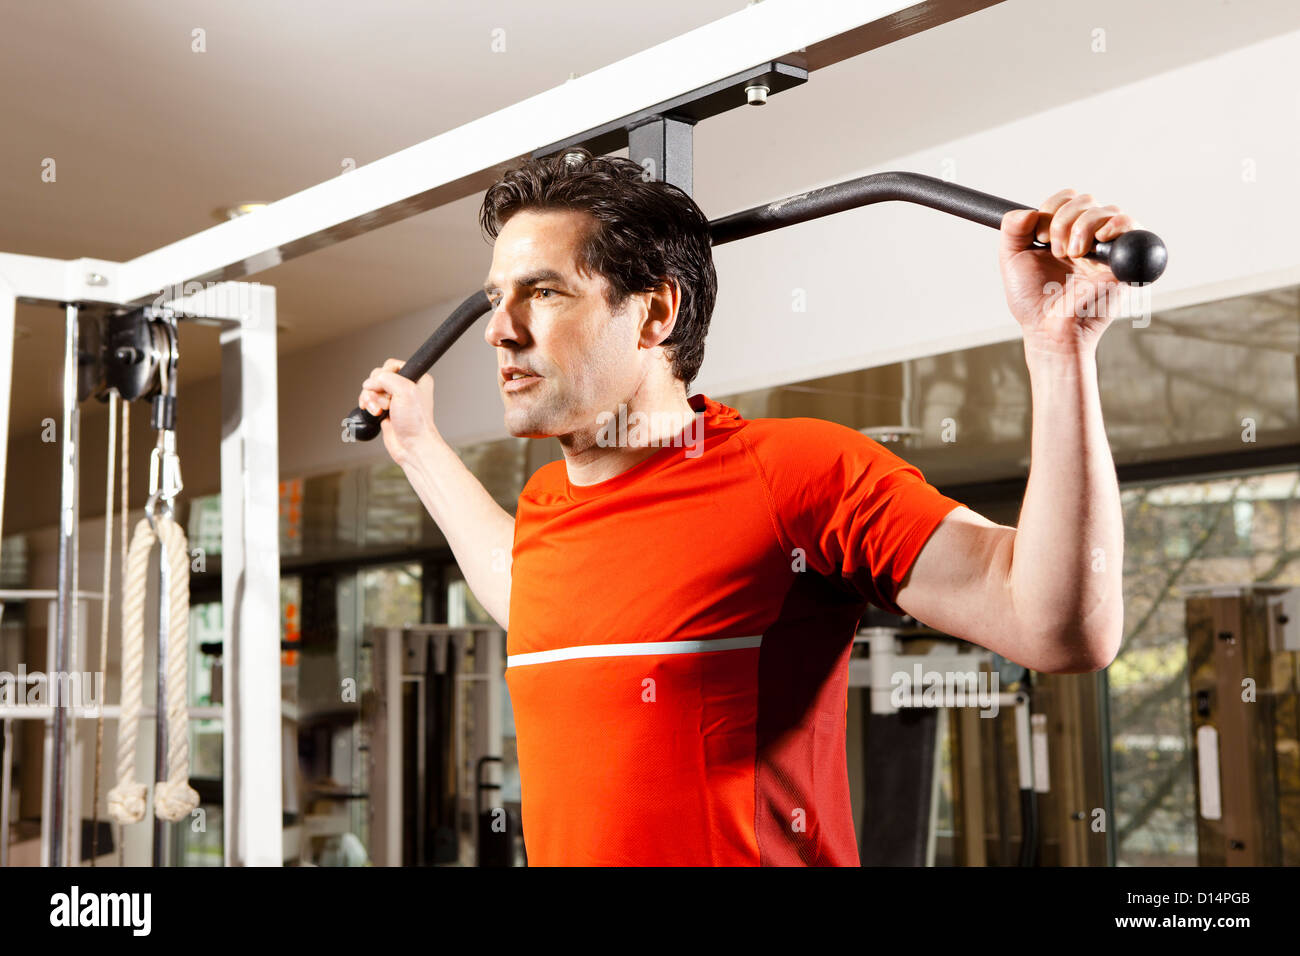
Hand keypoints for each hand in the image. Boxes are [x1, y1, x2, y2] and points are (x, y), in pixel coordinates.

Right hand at [357, 358, 437, 465]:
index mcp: (417, 377)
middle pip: (378, 377)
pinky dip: (367, 405)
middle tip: (386, 403)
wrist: (412, 445)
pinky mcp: (385, 409)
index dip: (384, 375)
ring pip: (371, 389)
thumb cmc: (416, 422)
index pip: (391, 365)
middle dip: (376, 390)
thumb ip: (386, 378)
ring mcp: (394, 398)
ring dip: (371, 399)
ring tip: (379, 410)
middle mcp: (406, 386)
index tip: (386, 388)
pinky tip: (374, 413)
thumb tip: (370, 382)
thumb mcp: (405, 391)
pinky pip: (369, 400)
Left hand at [998, 189, 1141, 355]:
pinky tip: (1100, 239)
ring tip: (1073, 255)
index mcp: (1063, 233)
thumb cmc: (1033, 301)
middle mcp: (1087, 237)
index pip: (1065, 199)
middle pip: (1085, 200)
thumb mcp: (1012, 260)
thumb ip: (1011, 230)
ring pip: (1107, 210)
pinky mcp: (1123, 261)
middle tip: (1057, 251)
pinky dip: (1118, 224)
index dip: (1051, 209)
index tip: (1039, 237)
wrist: (1049, 329)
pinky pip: (1133, 227)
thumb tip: (1026, 211)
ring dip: (1084, 226)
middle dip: (1065, 220)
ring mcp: (1106, 248)